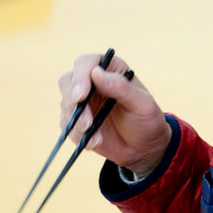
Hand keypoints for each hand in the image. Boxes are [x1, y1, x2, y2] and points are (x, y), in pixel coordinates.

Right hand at [59, 53, 171, 176]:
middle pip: (68, 82)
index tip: (82, 96)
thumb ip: (122, 88)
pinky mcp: (77, 121)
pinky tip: (94, 142)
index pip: (86, 63)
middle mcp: (93, 82)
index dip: (80, 77)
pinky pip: (67, 125)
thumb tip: (97, 73)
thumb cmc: (147, 121)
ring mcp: (84, 102)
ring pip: (65, 104)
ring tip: (96, 138)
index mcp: (110, 70)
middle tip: (86, 122)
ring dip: (76, 122)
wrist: (145, 149)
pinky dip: (77, 135)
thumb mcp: (142, 105)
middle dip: (72, 102)